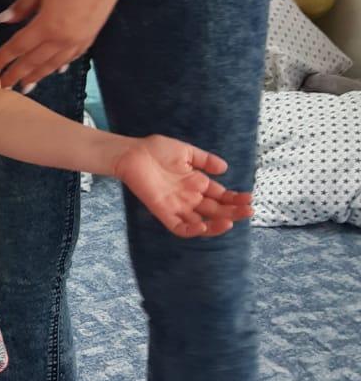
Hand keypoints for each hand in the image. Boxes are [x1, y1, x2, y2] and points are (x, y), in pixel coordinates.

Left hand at [0, 0, 125, 90]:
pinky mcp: (89, 38)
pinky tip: (56, 70)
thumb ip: (22, 6)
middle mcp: (62, 39)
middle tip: (3, 88)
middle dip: (17, 75)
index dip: (4, 58)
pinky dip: (60, 66)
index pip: (19, 46)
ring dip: (38, 76)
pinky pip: (71, 57)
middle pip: (34, 61)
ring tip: (26, 86)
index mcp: (47, 25)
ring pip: (53, 64)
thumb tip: (2, 19)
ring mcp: (77, 40)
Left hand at [113, 136, 253, 238]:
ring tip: (231, 221)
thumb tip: (225, 168)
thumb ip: (205, 160)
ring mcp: (178, 206)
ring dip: (217, 225)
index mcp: (197, 183)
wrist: (132, 152)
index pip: (221, 196)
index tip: (249, 197)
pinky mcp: (164, 212)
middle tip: (249, 210)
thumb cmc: (156, 149)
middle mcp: (190, 197)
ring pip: (202, 223)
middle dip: (233, 212)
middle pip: (216, 211)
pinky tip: (204, 227)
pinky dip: (192, 231)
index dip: (235, 199)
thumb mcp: (185, 151)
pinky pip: (180, 228)